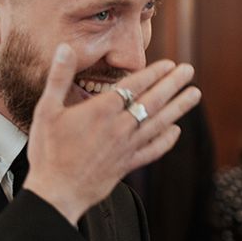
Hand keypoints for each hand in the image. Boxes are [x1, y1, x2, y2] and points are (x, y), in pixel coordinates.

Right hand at [24, 47, 200, 223]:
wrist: (56, 192)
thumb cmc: (48, 151)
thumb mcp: (47, 109)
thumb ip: (59, 77)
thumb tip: (64, 47)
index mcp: (101, 111)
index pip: (134, 86)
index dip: (154, 73)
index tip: (169, 64)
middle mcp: (119, 127)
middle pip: (153, 101)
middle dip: (173, 84)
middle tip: (189, 70)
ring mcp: (126, 147)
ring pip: (159, 124)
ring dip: (179, 108)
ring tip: (195, 94)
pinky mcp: (127, 165)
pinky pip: (153, 151)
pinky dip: (166, 140)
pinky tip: (176, 131)